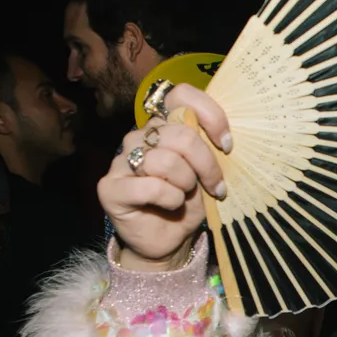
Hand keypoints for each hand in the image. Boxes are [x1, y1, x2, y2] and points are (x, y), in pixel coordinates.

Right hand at [98, 84, 229, 270]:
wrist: (169, 240)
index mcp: (163, 126)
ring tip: (187, 196)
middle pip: (181, 134)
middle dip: (207, 164)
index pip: (181, 96)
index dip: (209, 115)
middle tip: (216, 186)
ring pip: (165, 160)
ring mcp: (121, 160)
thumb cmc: (189, 202)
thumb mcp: (207, 173)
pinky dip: (171, 199)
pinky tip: (171, 206)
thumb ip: (207, 149)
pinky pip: (150, 186)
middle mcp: (140, 137)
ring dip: (187, 183)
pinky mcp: (110, 187)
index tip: (226, 144)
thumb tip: (220, 138)